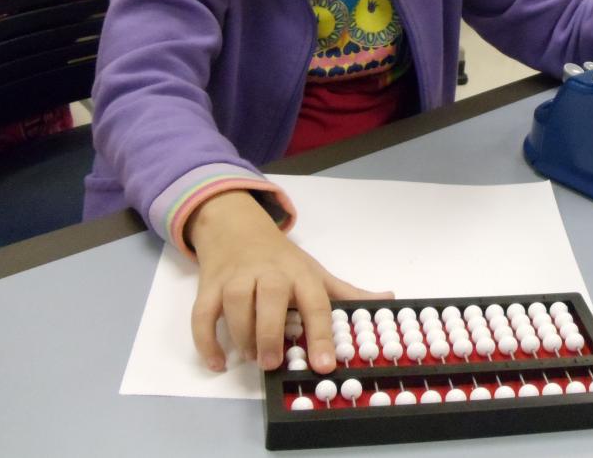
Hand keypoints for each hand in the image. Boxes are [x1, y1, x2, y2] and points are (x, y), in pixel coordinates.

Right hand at [185, 189, 392, 372]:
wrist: (237, 228)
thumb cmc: (282, 259)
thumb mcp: (316, 272)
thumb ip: (347, 293)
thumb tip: (390, 300)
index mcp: (300, 275)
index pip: (315, 304)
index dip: (322, 336)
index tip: (326, 366)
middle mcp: (268, 274)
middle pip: (269, 300)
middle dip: (271, 334)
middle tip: (273, 363)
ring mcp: (236, 278)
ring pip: (235, 305)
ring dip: (242, 336)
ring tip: (253, 357)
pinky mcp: (210, 286)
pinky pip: (202, 314)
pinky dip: (206, 341)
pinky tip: (218, 362)